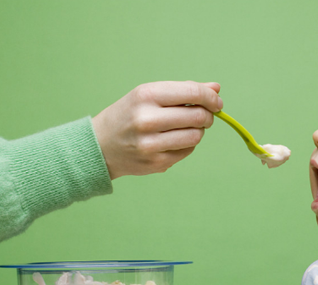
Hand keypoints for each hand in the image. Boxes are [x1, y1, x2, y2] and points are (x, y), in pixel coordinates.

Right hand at [92, 81, 222, 178]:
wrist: (100, 145)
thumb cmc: (129, 115)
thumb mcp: (150, 95)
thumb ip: (184, 91)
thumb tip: (216, 89)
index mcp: (146, 95)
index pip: (193, 93)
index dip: (211, 98)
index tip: (217, 102)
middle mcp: (147, 119)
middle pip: (199, 117)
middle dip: (208, 115)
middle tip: (204, 116)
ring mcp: (151, 143)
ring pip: (196, 136)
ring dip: (198, 131)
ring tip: (187, 127)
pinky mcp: (157, 163)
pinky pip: (188, 151)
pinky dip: (187, 144)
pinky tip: (173, 140)